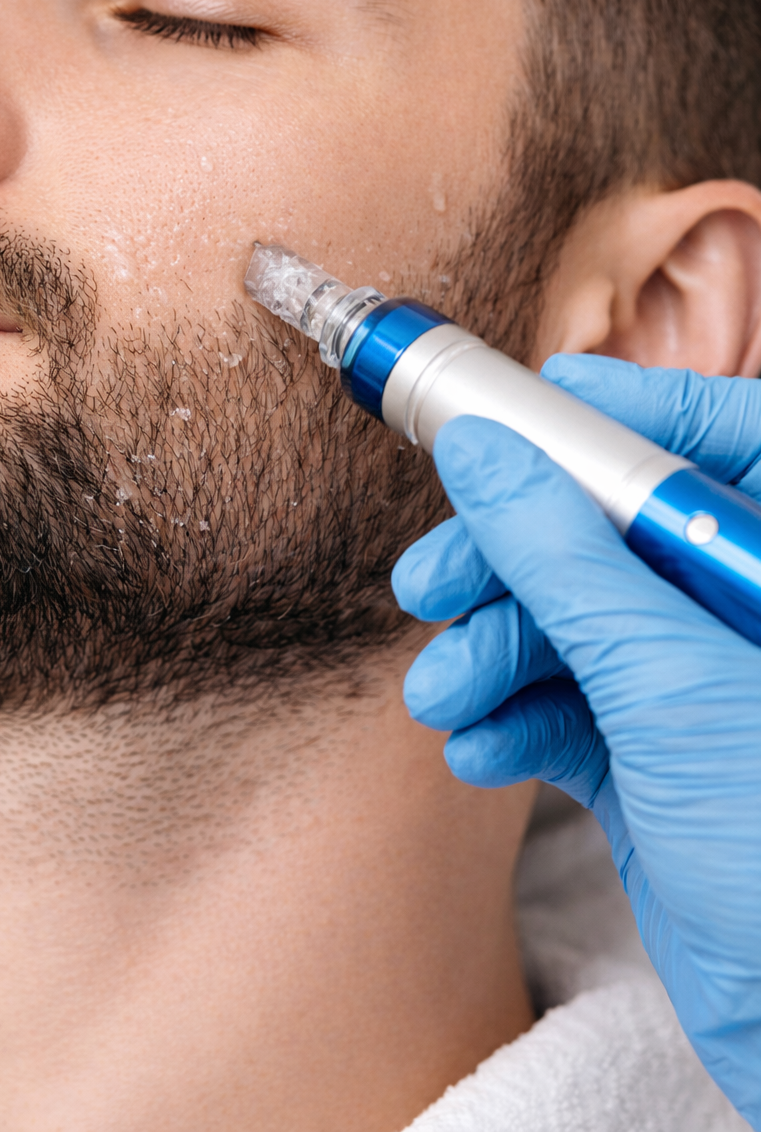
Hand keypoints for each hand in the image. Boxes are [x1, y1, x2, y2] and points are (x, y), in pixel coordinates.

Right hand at [392, 355, 760, 1128]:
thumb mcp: (668, 683)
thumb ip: (565, 558)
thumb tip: (486, 451)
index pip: (720, 436)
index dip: (622, 409)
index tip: (526, 402)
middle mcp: (740, 614)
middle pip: (612, 532)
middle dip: (511, 558)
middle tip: (432, 579)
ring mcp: (700, 688)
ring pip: (576, 623)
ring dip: (494, 654)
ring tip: (446, 695)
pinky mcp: (655, 759)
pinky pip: (569, 706)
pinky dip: (515, 720)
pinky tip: (482, 749)